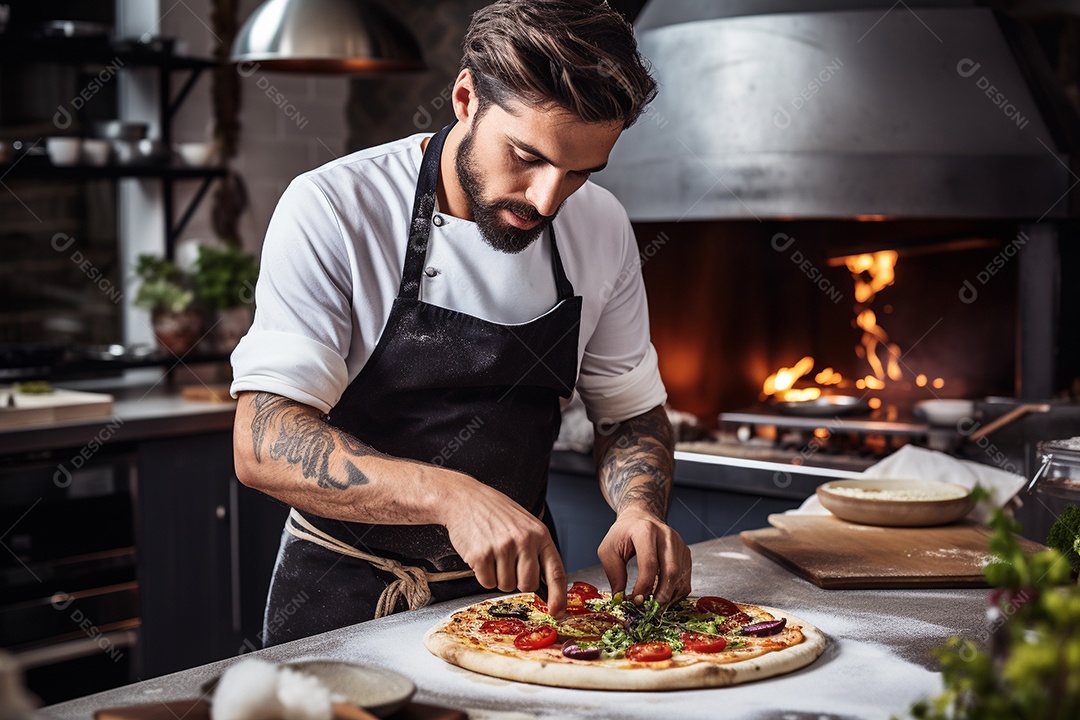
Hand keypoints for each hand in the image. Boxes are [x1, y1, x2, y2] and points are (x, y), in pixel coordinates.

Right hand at [442, 477, 566, 616]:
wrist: (464, 499)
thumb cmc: (495, 513)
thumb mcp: (525, 524)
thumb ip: (536, 551)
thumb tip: (545, 586)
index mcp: (539, 534)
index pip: (555, 572)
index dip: (558, 596)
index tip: (556, 612)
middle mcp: (524, 540)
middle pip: (527, 585)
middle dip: (518, 582)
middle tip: (507, 564)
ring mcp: (502, 547)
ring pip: (506, 586)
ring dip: (498, 576)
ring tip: (493, 553)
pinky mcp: (481, 555)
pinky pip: (486, 582)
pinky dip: (483, 574)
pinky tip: (481, 554)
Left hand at [597, 509, 691, 604]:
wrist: (640, 518)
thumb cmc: (623, 533)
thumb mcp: (608, 549)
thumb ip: (614, 574)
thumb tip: (621, 598)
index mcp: (645, 531)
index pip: (649, 563)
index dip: (643, 586)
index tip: (636, 600)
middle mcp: (667, 536)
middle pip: (671, 571)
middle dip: (661, 595)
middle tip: (650, 610)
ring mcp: (679, 544)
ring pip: (681, 577)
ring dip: (669, 596)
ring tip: (654, 606)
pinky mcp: (685, 553)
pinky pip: (685, 578)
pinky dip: (675, 592)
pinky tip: (662, 596)